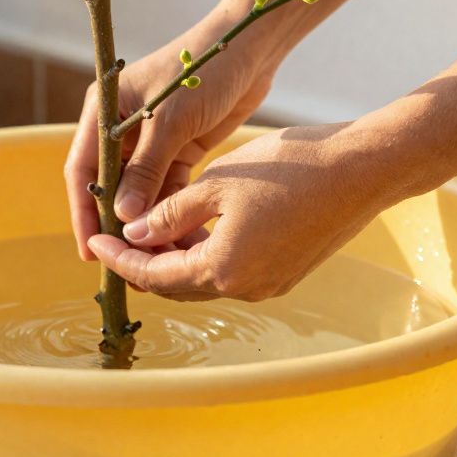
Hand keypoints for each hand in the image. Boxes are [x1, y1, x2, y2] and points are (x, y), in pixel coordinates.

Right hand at [65, 9, 282, 260]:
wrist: (250, 45)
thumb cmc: (202, 70)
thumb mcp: (170, 121)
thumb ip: (146, 169)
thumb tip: (122, 216)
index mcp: (105, 111)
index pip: (84, 170)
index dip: (83, 212)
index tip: (90, 252)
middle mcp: (121, 127)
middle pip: (110, 186)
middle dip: (116, 225)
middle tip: (123, 266)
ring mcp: (151, 139)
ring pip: (141, 192)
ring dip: (146, 223)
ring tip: (153, 261)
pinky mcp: (181, 148)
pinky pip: (168, 188)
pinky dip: (171, 211)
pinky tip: (176, 240)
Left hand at [85, 123, 408, 300]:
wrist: (362, 170)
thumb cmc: (290, 168)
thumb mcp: (218, 182)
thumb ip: (171, 212)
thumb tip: (136, 233)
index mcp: (222, 268)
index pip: (153, 275)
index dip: (120, 259)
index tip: (95, 242)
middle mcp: (245, 287)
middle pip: (177, 284)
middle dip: (144, 262)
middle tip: (116, 236)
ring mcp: (270, 283)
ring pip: (205, 279)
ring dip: (176, 258)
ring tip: (151, 226)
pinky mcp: (287, 270)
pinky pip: (232, 271)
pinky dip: (206, 254)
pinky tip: (194, 225)